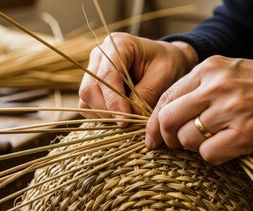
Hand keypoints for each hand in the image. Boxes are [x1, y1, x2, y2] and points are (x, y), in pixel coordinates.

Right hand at [78, 32, 197, 122]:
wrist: (164, 60)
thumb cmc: (167, 64)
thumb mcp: (164, 75)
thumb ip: (146, 93)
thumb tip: (129, 116)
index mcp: (118, 44)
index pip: (107, 75)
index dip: (113, 101)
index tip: (124, 121)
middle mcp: (100, 55)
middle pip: (89, 88)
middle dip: (106, 111)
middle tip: (126, 124)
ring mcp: (92, 69)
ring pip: (85, 98)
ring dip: (102, 115)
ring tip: (125, 120)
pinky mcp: (91, 84)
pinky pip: (86, 104)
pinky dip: (100, 115)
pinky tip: (118, 117)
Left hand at [146, 55, 252, 163]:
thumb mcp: (229, 73)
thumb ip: (198, 88)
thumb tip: (166, 116)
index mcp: (209, 68)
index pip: (165, 97)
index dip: (153, 122)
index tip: (152, 138)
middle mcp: (216, 86)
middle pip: (168, 119)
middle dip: (166, 138)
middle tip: (174, 145)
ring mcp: (231, 109)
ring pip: (186, 139)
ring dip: (193, 148)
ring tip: (211, 141)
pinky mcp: (245, 133)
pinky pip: (208, 154)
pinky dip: (212, 156)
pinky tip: (227, 148)